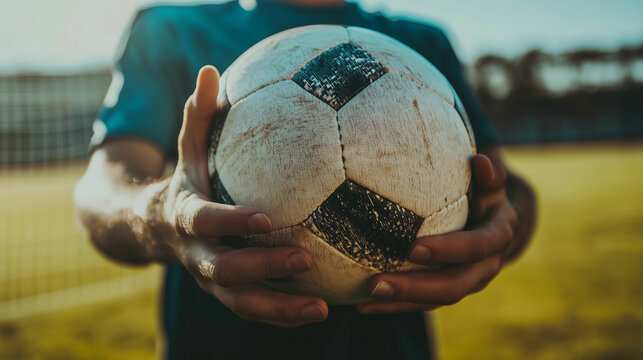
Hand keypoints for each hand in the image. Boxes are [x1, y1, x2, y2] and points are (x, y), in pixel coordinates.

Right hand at [160, 66, 327, 325]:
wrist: (154, 229)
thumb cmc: (186, 180)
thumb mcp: (187, 149)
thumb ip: (198, 115)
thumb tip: (209, 70)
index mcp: (188, 218)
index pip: (206, 222)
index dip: (231, 223)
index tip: (265, 219)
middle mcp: (197, 255)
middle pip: (225, 270)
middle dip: (263, 268)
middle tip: (305, 260)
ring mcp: (211, 280)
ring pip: (241, 303)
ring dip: (279, 309)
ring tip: (321, 309)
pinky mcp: (227, 294)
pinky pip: (255, 310)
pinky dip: (284, 316)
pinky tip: (323, 310)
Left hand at [357, 154, 517, 313]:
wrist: (499, 229)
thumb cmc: (487, 197)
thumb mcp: (493, 185)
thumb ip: (489, 176)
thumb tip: (480, 161)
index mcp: (497, 238)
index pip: (475, 247)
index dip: (447, 250)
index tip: (413, 248)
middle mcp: (485, 267)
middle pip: (453, 286)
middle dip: (414, 287)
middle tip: (376, 283)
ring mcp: (466, 284)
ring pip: (434, 301)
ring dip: (400, 301)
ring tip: (365, 296)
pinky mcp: (448, 293)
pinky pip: (421, 304)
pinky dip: (393, 306)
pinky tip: (362, 305)